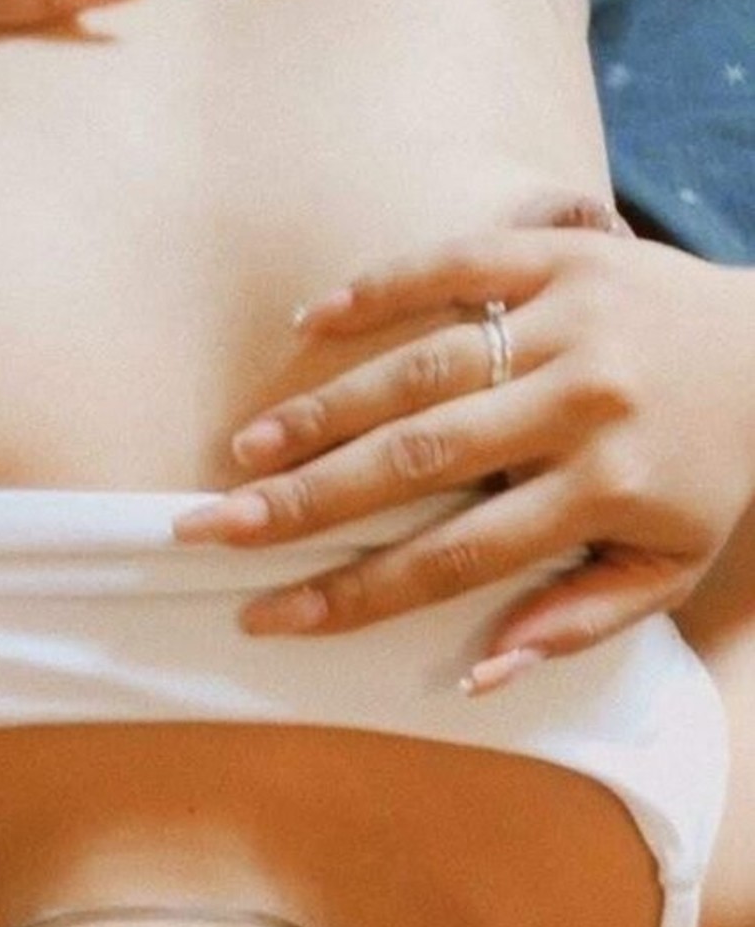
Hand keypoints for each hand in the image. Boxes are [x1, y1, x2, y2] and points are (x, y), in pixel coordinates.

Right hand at [176, 231, 754, 678]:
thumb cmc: (707, 474)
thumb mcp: (666, 568)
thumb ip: (576, 622)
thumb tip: (477, 677)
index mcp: (607, 486)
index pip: (454, 555)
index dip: (355, 592)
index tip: (273, 617)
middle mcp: (585, 398)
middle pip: (418, 460)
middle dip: (307, 502)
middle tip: (219, 529)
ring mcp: (572, 314)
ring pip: (423, 365)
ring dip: (324, 408)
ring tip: (245, 452)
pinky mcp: (564, 249)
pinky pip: (458, 261)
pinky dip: (382, 287)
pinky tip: (311, 324)